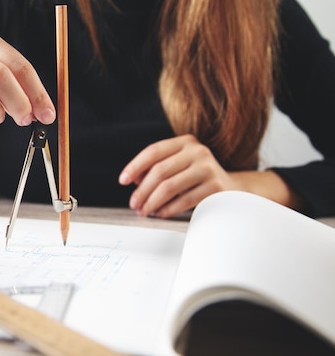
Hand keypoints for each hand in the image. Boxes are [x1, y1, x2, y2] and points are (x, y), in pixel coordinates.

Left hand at [118, 134, 235, 217]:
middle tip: (134, 204)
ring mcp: (208, 168)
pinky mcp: (215, 187)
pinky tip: (160, 213)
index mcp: (185, 142)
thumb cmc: (196, 178)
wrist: (231, 189)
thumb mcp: (177, 167)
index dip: (135, 166)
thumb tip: (132, 179)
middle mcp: (198, 151)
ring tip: (145, 211)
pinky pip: (184, 200)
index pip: (153, 151)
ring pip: (169, 187)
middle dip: (142, 190)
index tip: (122, 180)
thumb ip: (156, 169)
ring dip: (152, 202)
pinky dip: (168, 209)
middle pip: (159, 171)